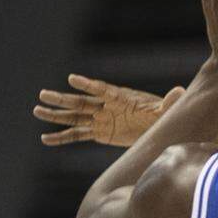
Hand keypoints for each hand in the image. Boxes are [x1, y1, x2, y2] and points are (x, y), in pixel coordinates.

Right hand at [34, 74, 184, 146]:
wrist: (158, 127)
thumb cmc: (161, 115)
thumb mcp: (166, 110)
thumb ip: (169, 102)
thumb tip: (181, 91)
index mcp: (120, 98)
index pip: (101, 90)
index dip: (88, 84)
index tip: (72, 79)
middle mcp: (106, 107)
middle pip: (81, 102)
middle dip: (63, 99)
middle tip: (43, 94)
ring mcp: (100, 119)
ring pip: (74, 117)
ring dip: (56, 115)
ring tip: (36, 111)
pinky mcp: (98, 132)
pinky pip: (77, 135)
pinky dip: (62, 137)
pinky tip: (46, 139)